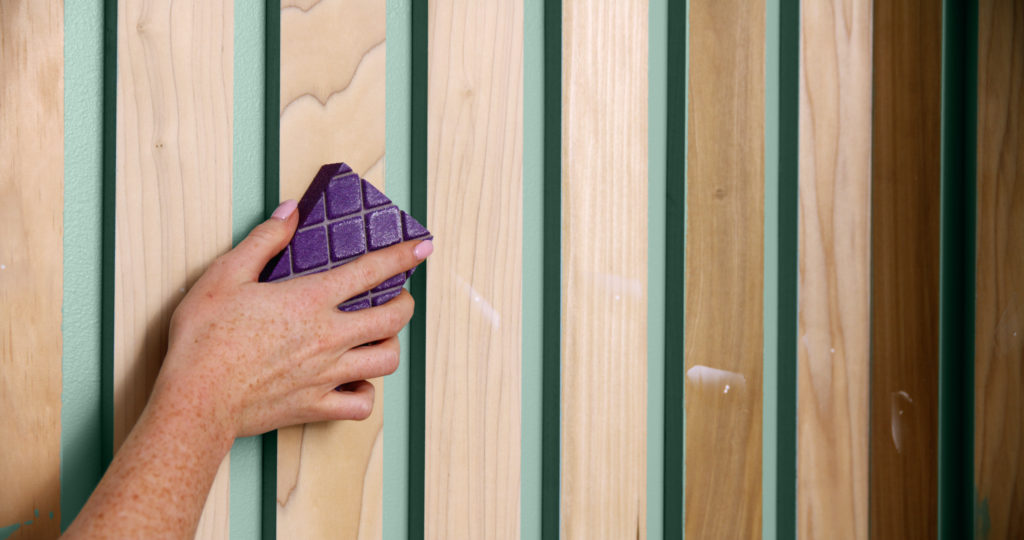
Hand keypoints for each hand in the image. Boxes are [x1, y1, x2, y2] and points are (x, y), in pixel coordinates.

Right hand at [152, 199, 432, 439]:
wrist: (196, 400)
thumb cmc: (205, 338)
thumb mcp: (226, 275)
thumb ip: (264, 240)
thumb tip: (291, 212)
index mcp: (310, 300)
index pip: (371, 271)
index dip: (403, 256)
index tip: (422, 248)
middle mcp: (329, 337)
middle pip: (393, 318)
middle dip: (405, 303)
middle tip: (399, 296)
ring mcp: (327, 375)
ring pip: (386, 360)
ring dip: (390, 344)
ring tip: (379, 336)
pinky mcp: (316, 406)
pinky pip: (362, 405)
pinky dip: (366, 393)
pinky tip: (355, 382)